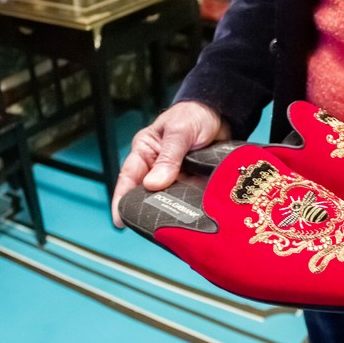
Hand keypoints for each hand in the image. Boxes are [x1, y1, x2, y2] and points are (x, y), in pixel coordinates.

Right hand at [110, 101, 229, 227]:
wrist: (223, 114)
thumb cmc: (194, 115)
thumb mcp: (179, 132)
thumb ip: (169, 158)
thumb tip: (153, 184)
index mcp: (146, 151)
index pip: (129, 177)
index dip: (122, 199)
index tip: (120, 220)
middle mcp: (158, 166)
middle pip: (149, 193)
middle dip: (149, 210)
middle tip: (152, 228)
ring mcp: (177, 176)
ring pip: (170, 199)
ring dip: (173, 210)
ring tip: (174, 227)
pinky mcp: (194, 182)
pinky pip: (190, 198)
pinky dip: (192, 207)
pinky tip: (194, 218)